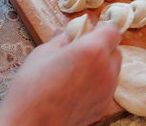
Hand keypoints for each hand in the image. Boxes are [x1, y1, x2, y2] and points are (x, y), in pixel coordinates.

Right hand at [0, 25, 121, 125]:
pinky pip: (106, 87)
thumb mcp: (43, 52)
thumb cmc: (32, 87)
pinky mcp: (103, 106)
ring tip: (75, 71)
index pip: (112, 30)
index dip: (101, 29)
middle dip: (101, 47)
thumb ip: (63, 39)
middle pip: (115, 50)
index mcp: (93, 50)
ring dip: (100, 65)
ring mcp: (107, 90)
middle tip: (79, 50)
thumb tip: (70, 32)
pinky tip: (75, 87)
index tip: (88, 31)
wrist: (31, 123)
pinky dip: (97, 83)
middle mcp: (106, 69)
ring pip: (112, 69)